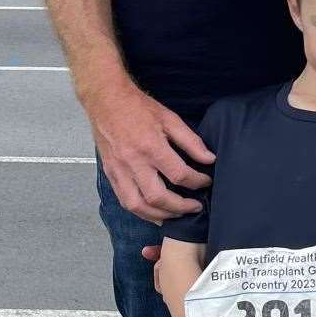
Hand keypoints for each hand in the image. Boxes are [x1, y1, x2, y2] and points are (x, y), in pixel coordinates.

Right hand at [85, 78, 213, 222]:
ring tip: (175, 215)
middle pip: (158, 197)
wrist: (106, 101)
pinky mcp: (110, 174)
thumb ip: (191, 141)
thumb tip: (209, 159)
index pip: (179, 174)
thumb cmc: (138, 108)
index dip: (197, 181)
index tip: (205, 181)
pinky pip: (124, 201)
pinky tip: (154, 211)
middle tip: (194, 207)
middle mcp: (133, 162)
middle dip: (179, 207)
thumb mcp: (170, 118)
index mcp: (151, 146)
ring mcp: (119, 170)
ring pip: (138, 205)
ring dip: (159, 215)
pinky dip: (141, 211)